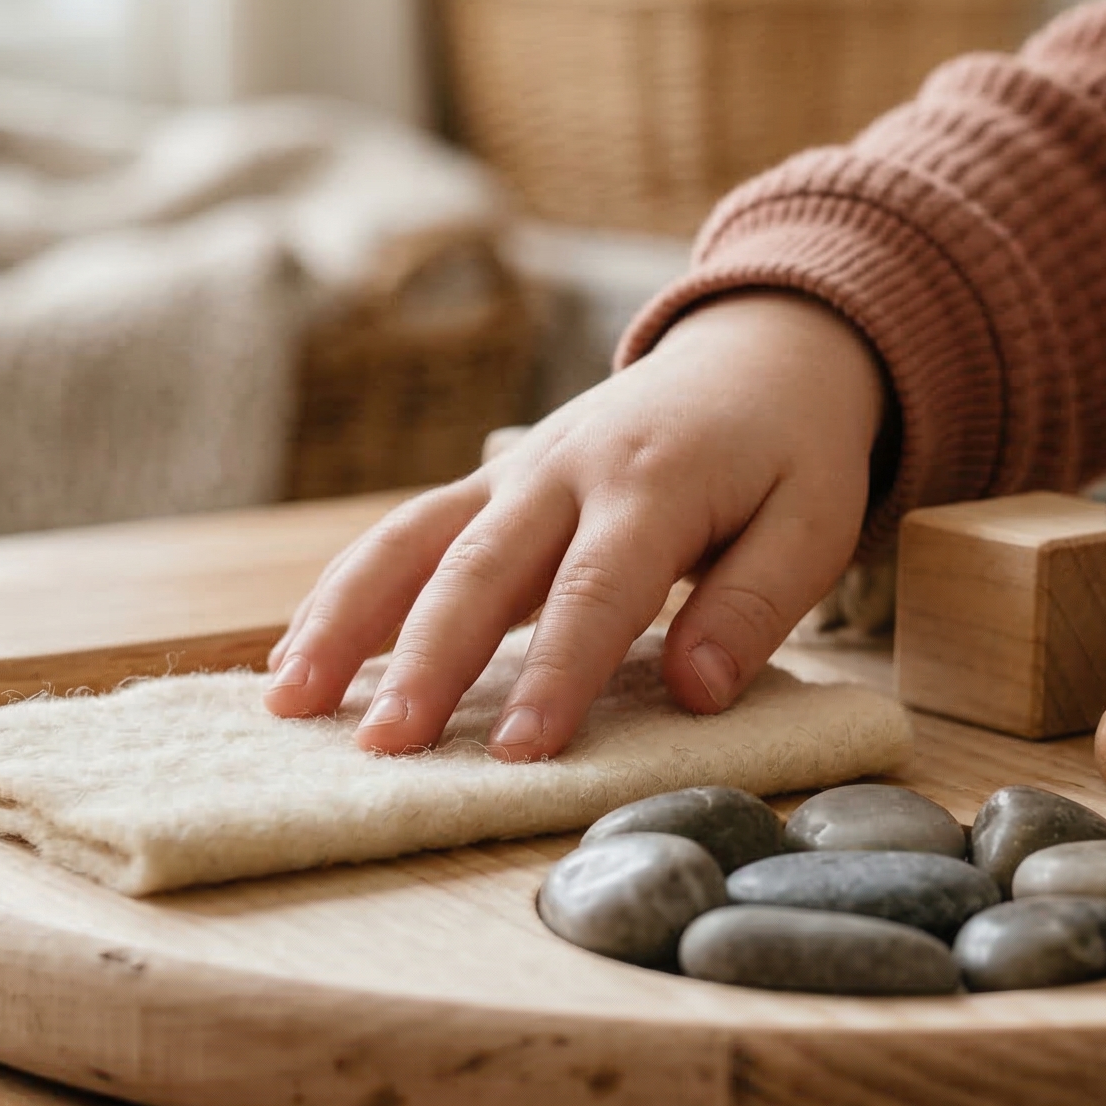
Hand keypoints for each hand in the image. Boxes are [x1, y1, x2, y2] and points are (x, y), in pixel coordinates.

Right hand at [263, 292, 883, 757]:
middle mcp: (565, 472)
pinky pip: (404, 535)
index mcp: (654, 484)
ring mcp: (513, 474)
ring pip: (412, 542)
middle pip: (479, 570)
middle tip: (385, 747)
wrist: (753, 351)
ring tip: (291, 703)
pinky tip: (296, 659)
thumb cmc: (789, 453)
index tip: (519, 754)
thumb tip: (694, 692)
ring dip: (345, 620)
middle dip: (427, 662)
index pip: (597, 592)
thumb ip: (756, 604)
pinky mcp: (487, 485)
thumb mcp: (814, 519)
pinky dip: (344, 594)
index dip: (557, 677)